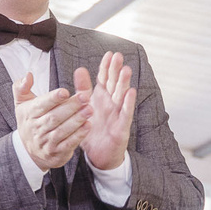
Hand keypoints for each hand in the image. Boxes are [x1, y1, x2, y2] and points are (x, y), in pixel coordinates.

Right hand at [14, 73, 88, 170]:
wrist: (29, 151)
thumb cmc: (30, 121)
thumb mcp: (22, 103)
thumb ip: (22, 87)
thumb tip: (28, 75)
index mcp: (29, 113)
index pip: (41, 105)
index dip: (53, 98)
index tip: (65, 92)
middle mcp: (36, 128)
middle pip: (54, 117)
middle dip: (71, 107)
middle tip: (85, 97)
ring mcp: (46, 142)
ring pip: (61, 130)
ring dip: (76, 120)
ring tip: (89, 110)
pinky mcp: (56, 152)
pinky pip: (67, 144)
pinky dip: (78, 135)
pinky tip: (87, 126)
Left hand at [77, 52, 135, 171]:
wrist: (98, 155)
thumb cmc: (93, 130)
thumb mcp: (85, 107)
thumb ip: (83, 89)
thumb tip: (80, 69)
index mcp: (102, 98)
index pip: (105, 79)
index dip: (107, 67)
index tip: (109, 54)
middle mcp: (111, 104)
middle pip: (114, 84)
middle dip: (116, 70)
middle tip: (118, 56)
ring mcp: (118, 114)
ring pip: (122, 96)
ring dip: (124, 83)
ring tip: (125, 69)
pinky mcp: (121, 127)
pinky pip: (126, 114)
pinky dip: (128, 103)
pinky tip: (131, 92)